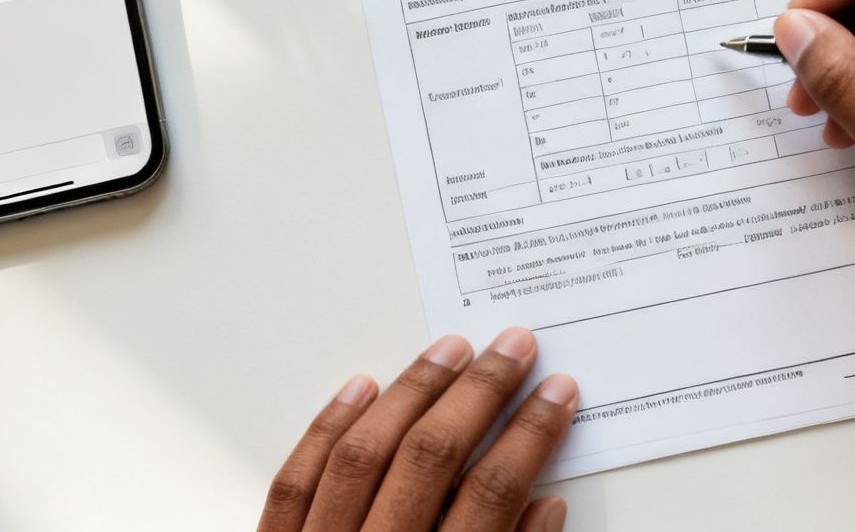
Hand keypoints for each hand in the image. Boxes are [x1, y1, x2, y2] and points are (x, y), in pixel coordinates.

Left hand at [258, 329, 576, 531]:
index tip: (557, 394)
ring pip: (363, 455)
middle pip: (429, 458)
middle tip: (513, 348)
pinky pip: (297, 481)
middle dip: (479, 393)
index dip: (530, 436)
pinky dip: (328, 428)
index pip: (490, 495)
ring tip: (451, 350)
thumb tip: (544, 506)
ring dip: (412, 393)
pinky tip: (361, 387)